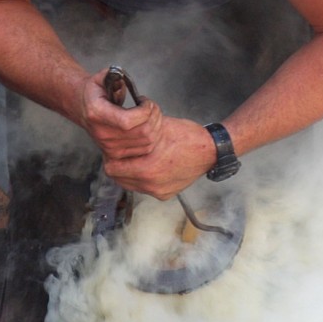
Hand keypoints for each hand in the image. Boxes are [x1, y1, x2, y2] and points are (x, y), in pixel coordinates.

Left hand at [79, 69, 215, 199]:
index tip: (114, 148)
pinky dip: (143, 178)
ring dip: (130, 172)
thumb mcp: (159, 127)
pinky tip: (151, 166)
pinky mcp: (165, 194)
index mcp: (148, 168)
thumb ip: (136, 133)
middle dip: (119, 165)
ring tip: (137, 159)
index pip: (112, 168)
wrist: (212, 151)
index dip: (111, 156)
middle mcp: (151, 184)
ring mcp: (159, 191)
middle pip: (119, 178)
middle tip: (124, 153)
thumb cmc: (188, 136)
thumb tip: (118, 129)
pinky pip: (144, 188)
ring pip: (130, 184)